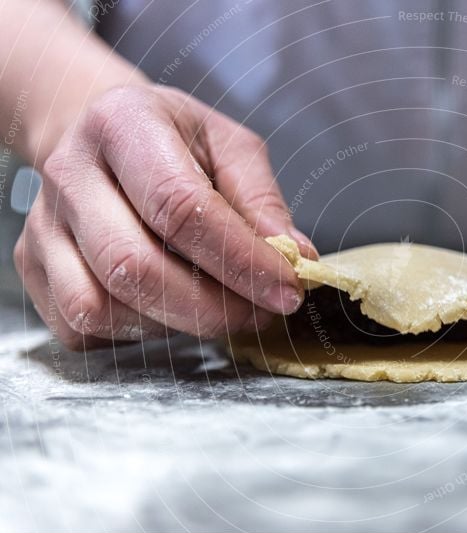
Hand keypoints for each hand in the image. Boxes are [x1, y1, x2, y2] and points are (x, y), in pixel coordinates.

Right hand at [14, 85, 315, 349]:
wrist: (95, 134)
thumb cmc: (172, 140)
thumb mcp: (228, 146)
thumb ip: (262, 199)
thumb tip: (297, 256)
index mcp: (124, 125)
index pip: (181, 207)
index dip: (240, 260)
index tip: (286, 289)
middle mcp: (70, 174)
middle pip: (135, 267)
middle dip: (213, 309)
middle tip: (260, 314)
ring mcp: (43, 225)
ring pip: (103, 307)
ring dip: (176, 326)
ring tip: (219, 309)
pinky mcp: (31, 267)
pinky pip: (81, 327)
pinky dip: (136, 334)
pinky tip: (170, 309)